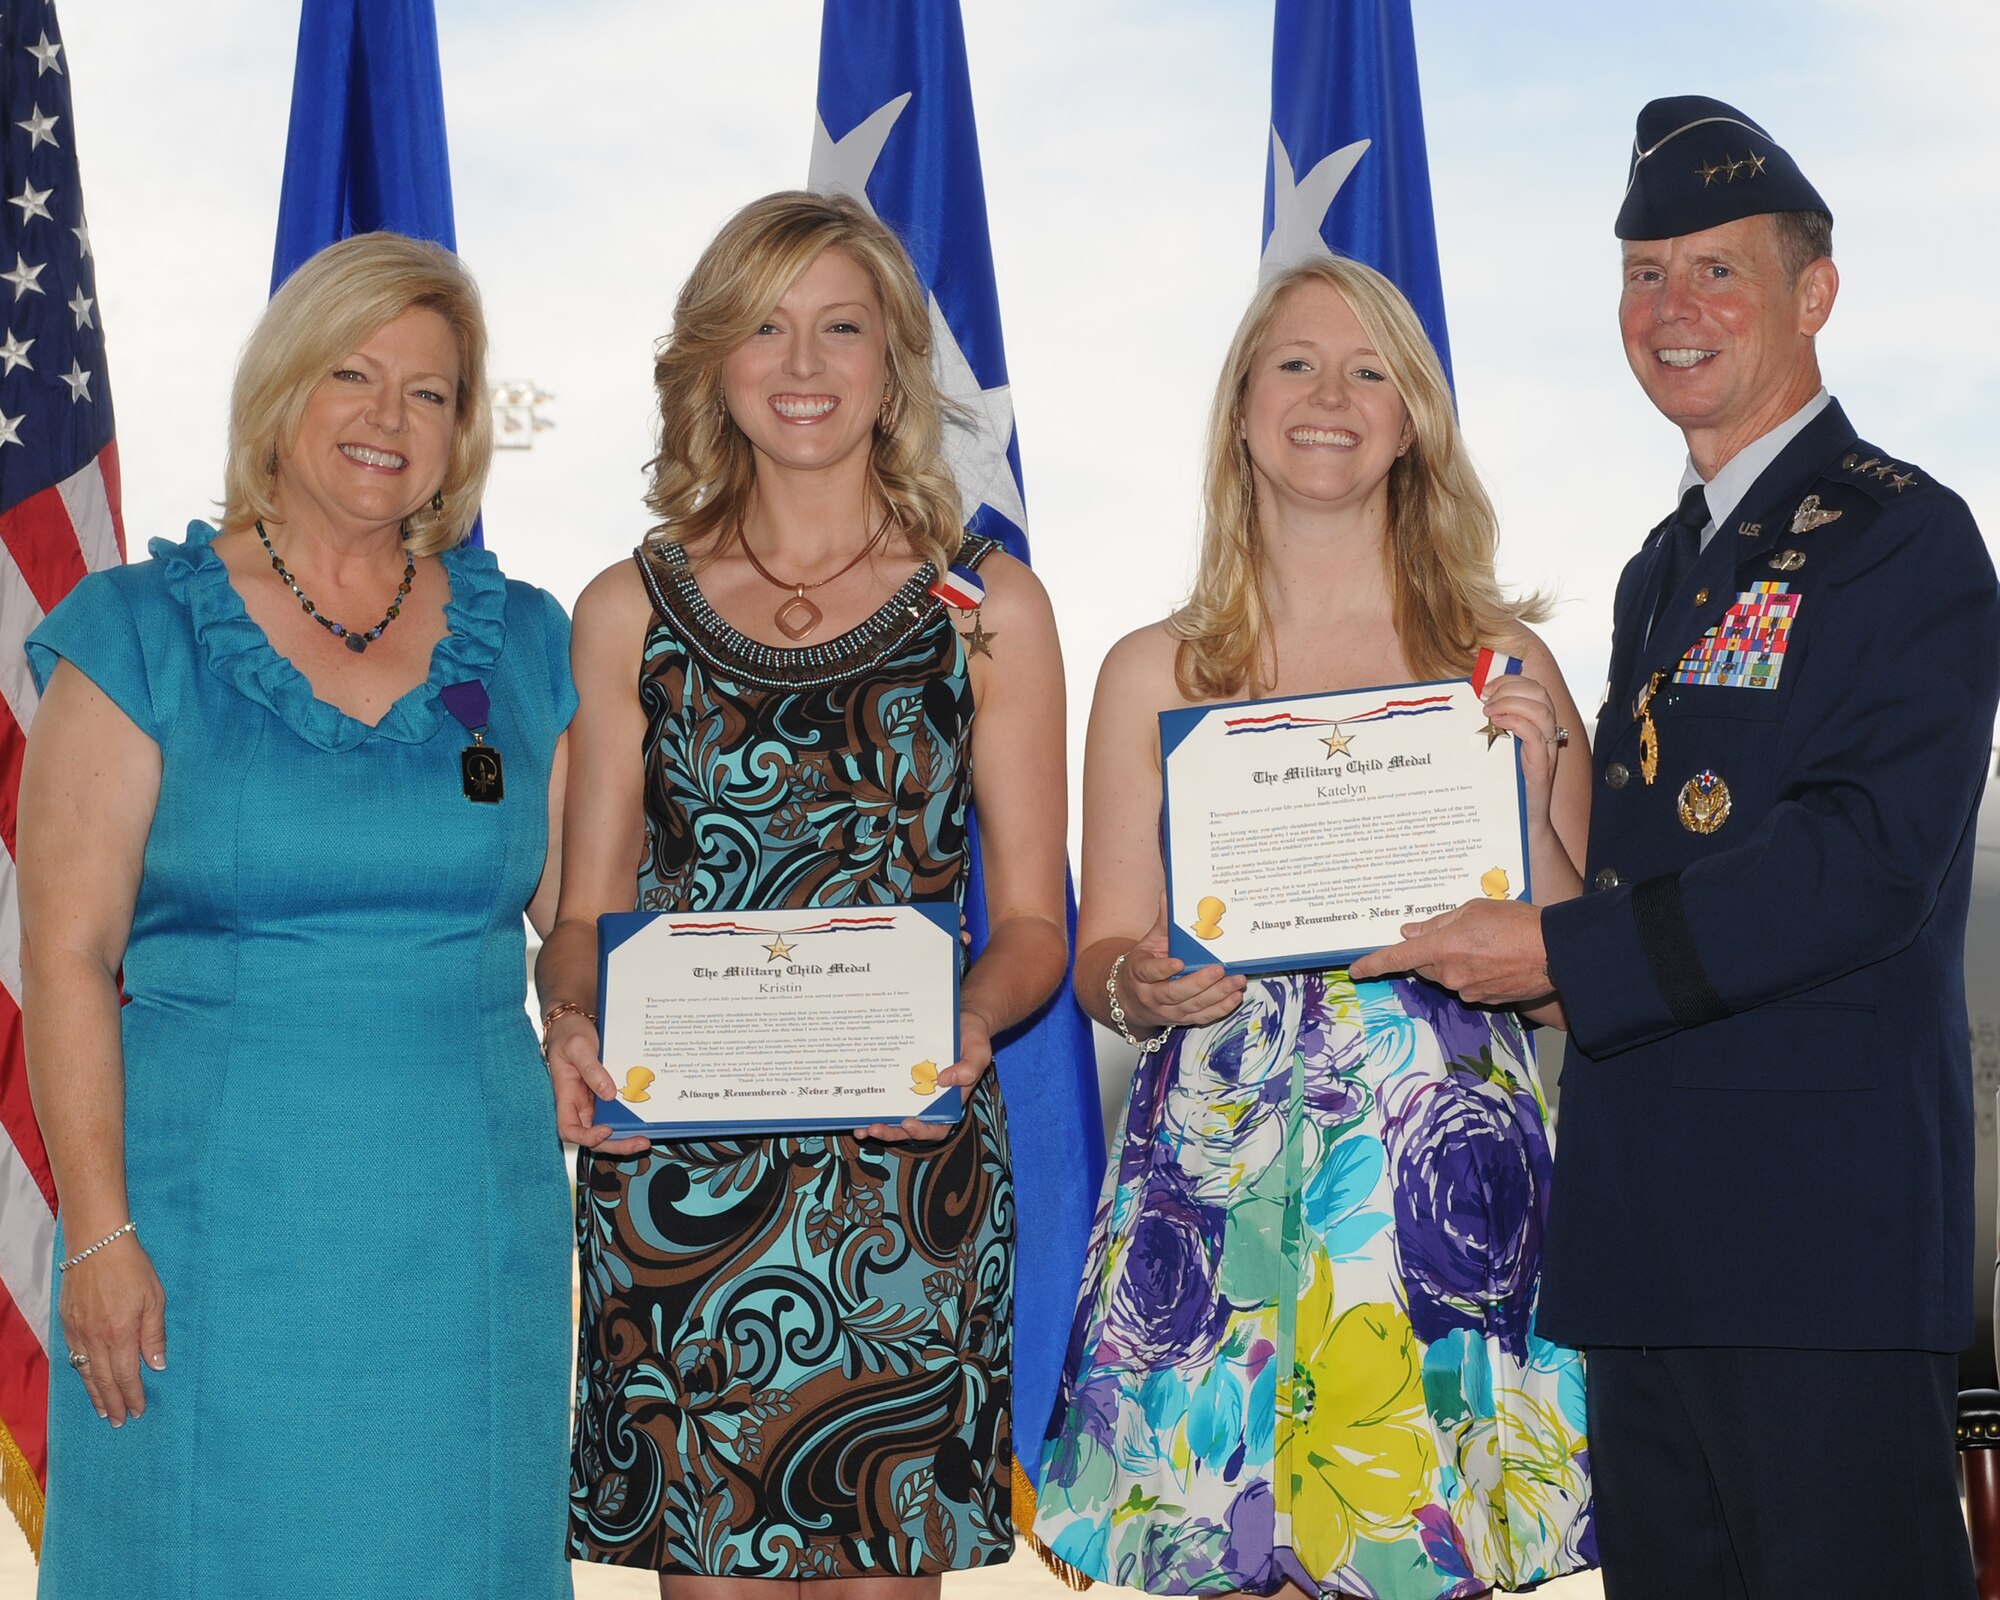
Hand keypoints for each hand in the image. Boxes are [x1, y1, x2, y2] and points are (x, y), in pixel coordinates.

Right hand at [58, 1232, 165, 1426]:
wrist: (97, 1246)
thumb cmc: (132, 1269)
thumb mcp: (154, 1299)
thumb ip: (154, 1334)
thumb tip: (157, 1365)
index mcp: (120, 1334)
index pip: (126, 1376)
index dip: (132, 1396)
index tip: (138, 1411)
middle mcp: (96, 1339)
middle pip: (104, 1380)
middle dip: (113, 1403)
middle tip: (120, 1421)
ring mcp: (78, 1332)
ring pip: (86, 1372)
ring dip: (95, 1394)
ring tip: (103, 1410)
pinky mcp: (67, 1324)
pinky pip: (74, 1357)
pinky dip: (81, 1374)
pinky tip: (88, 1380)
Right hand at [545, 1014, 651, 1156]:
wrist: (575, 1020)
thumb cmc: (568, 1033)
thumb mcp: (578, 1047)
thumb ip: (592, 1070)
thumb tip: (608, 1093)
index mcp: (566, 1096)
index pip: (569, 1129)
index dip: (585, 1137)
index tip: (604, 1132)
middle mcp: (579, 1104)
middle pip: (593, 1136)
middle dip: (615, 1144)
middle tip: (639, 1142)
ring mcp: (593, 1101)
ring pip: (608, 1128)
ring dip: (625, 1136)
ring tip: (646, 1136)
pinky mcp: (606, 1093)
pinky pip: (617, 1112)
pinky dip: (630, 1118)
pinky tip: (646, 1116)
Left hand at [860, 1008, 993, 1143]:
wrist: (962, 1019)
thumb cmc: (973, 1037)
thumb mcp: (979, 1051)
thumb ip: (968, 1068)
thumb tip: (945, 1081)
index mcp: (951, 1102)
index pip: (938, 1127)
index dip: (922, 1130)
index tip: (908, 1123)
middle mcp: (930, 1101)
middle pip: (910, 1126)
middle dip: (892, 1132)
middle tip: (874, 1129)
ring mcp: (914, 1091)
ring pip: (895, 1115)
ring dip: (878, 1124)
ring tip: (861, 1127)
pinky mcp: (902, 1078)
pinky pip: (888, 1093)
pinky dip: (874, 1101)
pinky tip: (859, 1101)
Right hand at [1115, 893, 1245, 1031]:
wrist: (1131, 998)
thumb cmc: (1144, 966)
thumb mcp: (1149, 943)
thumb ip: (1162, 921)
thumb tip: (1169, 893)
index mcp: (1140, 973)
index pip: (1150, 972)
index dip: (1163, 969)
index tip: (1177, 962)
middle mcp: (1152, 996)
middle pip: (1175, 993)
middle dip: (1199, 982)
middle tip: (1218, 969)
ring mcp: (1168, 1011)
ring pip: (1193, 1006)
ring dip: (1217, 994)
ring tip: (1236, 981)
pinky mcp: (1182, 1019)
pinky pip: (1203, 1017)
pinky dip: (1221, 1008)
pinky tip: (1234, 996)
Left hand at [1349, 897, 1553, 1006]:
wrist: (1556, 952)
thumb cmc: (1516, 923)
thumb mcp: (1472, 910)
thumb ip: (1437, 923)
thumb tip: (1411, 930)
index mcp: (1441, 949)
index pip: (1397, 958)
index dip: (1373, 964)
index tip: (1356, 969)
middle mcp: (1449, 974)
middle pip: (1425, 965)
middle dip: (1433, 951)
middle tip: (1459, 934)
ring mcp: (1467, 990)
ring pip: (1448, 975)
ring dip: (1457, 960)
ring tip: (1486, 943)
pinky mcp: (1485, 1000)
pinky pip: (1468, 985)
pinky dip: (1474, 972)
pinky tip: (1496, 959)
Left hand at [1481, 674, 1566, 826]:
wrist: (1521, 826)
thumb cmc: (1504, 790)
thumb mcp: (1495, 754)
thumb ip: (1488, 732)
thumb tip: (1463, 711)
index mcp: (1535, 727)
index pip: (1532, 689)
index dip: (1509, 680)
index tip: (1484, 687)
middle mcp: (1545, 736)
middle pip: (1540, 693)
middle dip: (1510, 687)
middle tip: (1484, 698)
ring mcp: (1546, 752)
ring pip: (1542, 711)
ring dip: (1512, 703)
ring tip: (1488, 711)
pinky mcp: (1541, 769)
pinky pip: (1538, 737)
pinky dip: (1518, 723)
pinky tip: (1496, 724)